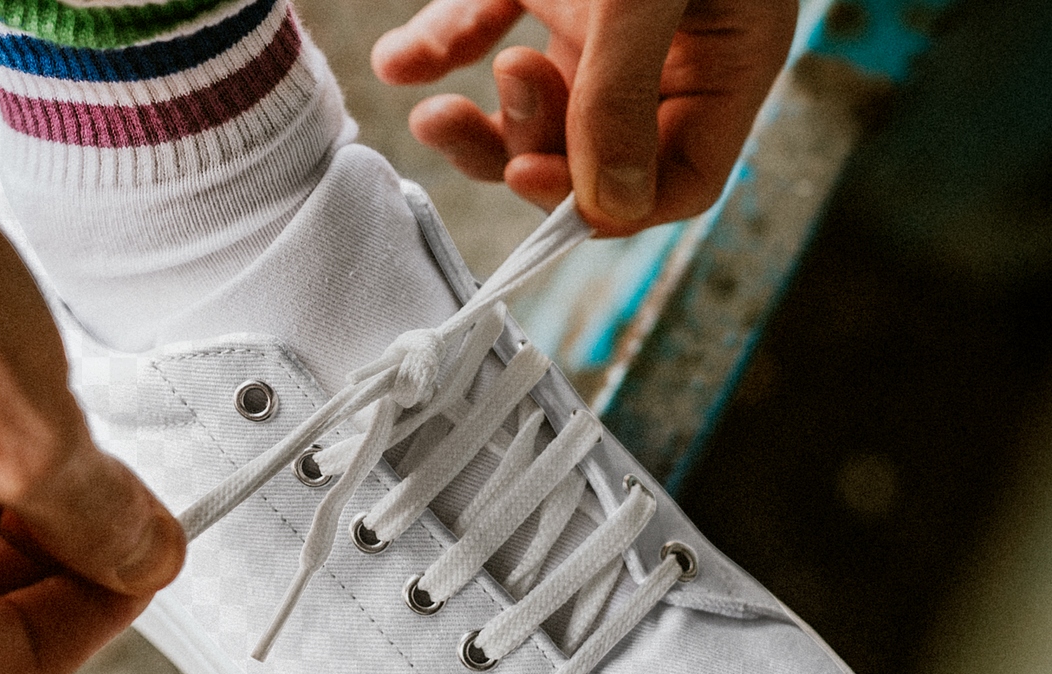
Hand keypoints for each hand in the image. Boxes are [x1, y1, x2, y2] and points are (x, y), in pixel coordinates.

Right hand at [0, 0, 184, 673]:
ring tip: (61, 458)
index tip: (141, 564)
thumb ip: (106, 525)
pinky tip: (1, 435)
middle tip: (114, 515)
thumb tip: (142, 556)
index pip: (14, 668)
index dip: (102, 617)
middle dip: (59, 570)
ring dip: (17, 530)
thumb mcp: (40, 434)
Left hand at [372, 0, 796, 234]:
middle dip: (530, 148)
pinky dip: (438, 47)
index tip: (539, 181)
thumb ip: (621, 96)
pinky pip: (484, 31)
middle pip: (590, 156)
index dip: (609, 200)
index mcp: (718, 61)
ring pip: (533, 112)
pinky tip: (399, 60)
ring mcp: (598, 19)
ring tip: (436, 100)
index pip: (678, 179)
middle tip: (504, 94)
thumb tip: (604, 209)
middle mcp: (659, 52)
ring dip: (479, 123)